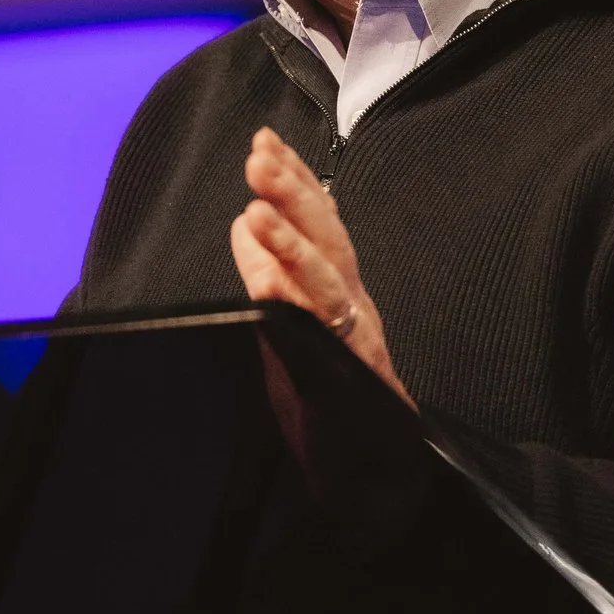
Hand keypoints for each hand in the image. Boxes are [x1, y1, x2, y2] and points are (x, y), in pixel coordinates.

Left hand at [229, 127, 407, 404]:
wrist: (370, 472)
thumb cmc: (331, 398)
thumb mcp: (292, 326)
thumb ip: (271, 273)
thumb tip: (244, 222)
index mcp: (340, 288)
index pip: (320, 222)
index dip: (296, 180)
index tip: (266, 141)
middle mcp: (352, 306)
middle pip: (328, 240)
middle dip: (295, 195)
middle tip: (259, 157)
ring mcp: (355, 342)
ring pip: (328, 284)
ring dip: (292, 245)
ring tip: (257, 211)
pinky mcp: (350, 382)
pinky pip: (321, 344)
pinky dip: (295, 313)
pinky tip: (267, 288)